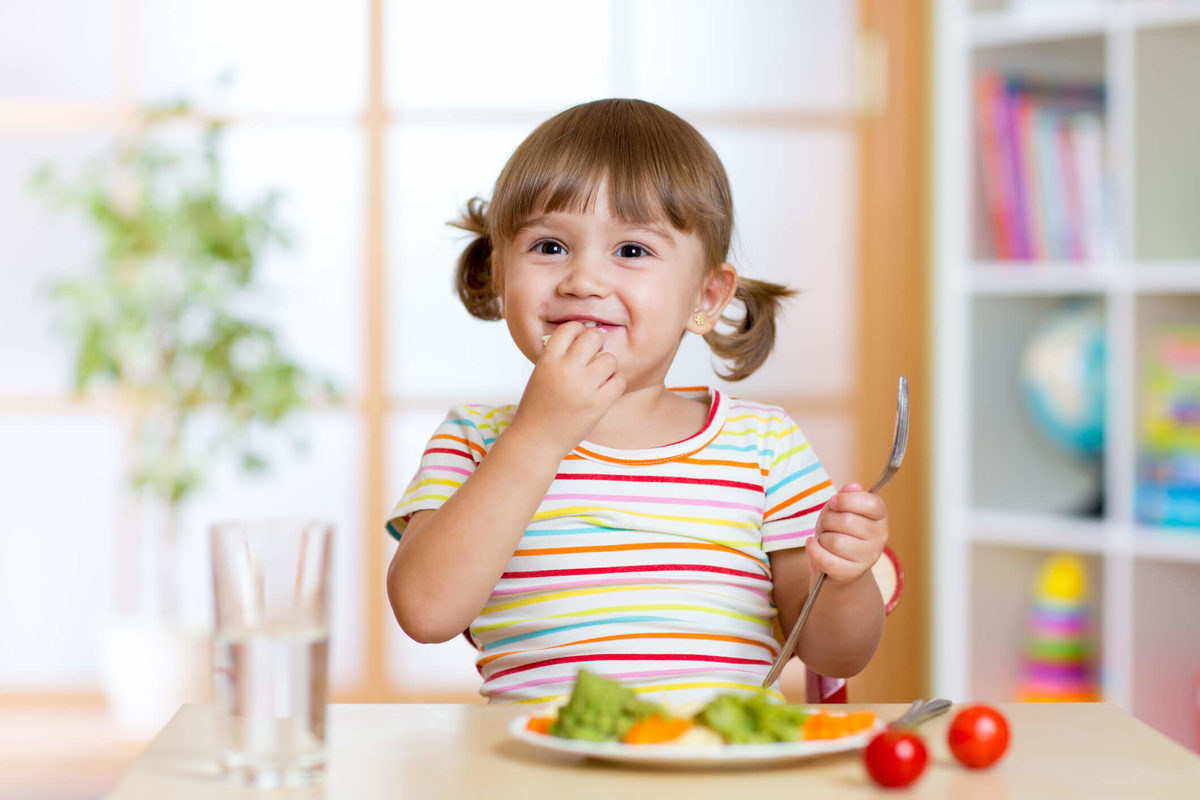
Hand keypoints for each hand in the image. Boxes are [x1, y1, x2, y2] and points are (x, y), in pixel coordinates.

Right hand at [509, 321, 625, 458]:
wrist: (536, 439)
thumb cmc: (537, 407)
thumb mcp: (540, 374)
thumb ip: (558, 356)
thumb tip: (585, 337)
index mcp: (548, 361)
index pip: (570, 328)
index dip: (578, 331)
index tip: (580, 340)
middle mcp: (566, 370)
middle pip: (594, 337)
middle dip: (597, 343)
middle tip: (594, 354)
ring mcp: (584, 388)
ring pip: (610, 359)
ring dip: (607, 365)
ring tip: (598, 377)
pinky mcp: (598, 404)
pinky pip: (619, 380)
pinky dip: (616, 382)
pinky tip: (605, 389)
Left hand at [808, 482, 887, 584]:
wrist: (837, 564)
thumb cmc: (838, 530)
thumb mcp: (841, 508)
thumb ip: (847, 496)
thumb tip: (853, 486)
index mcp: (880, 517)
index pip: (870, 503)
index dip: (845, 500)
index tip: (834, 503)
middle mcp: (880, 537)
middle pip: (847, 521)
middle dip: (828, 520)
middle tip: (826, 524)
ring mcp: (868, 557)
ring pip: (835, 541)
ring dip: (822, 537)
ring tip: (824, 538)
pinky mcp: (852, 573)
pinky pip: (826, 559)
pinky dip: (813, 550)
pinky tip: (813, 544)